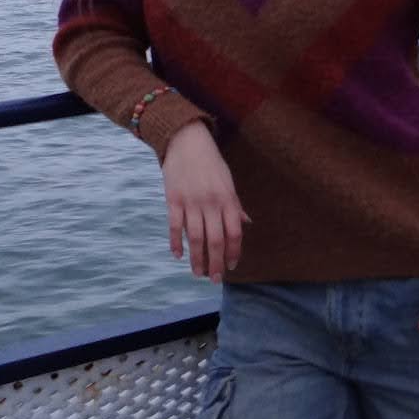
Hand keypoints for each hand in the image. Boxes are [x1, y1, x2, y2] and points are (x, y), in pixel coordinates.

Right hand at [161, 122, 248, 281]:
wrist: (186, 140)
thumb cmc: (210, 161)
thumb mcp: (228, 181)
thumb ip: (235, 205)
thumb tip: (246, 224)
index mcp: (227, 198)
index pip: (234, 233)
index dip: (233, 252)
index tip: (231, 267)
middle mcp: (211, 203)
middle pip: (215, 240)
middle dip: (216, 263)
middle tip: (214, 279)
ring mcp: (191, 202)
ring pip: (195, 238)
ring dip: (197, 259)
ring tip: (198, 273)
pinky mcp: (173, 199)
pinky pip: (175, 226)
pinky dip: (176, 243)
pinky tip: (178, 256)